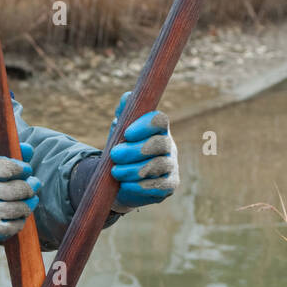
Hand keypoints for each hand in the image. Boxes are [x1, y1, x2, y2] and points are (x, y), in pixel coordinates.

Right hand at [0, 142, 40, 252]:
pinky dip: (20, 221)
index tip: (26, 171)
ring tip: (28, 203)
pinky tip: (18, 218)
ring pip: (20, 207)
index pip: (9, 167)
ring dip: (27, 205)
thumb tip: (28, 150)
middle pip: (18, 187)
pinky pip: (14, 224)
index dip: (23, 169)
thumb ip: (1, 160)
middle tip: (32, 187)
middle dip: (29, 187)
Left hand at [107, 92, 179, 211]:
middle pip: (160, 143)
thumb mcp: (118, 134)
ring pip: (159, 166)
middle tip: (115, 154)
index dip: (145, 125)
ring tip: (115, 172)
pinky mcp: (169, 186)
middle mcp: (169, 146)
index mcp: (158, 130)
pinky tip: (124, 186)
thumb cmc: (121, 152)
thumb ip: (123, 115)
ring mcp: (172, 166)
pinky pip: (159, 186)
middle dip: (135, 150)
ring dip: (134, 169)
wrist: (120, 183)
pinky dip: (139, 187)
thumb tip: (126, 99)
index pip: (160, 120)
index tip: (127, 134)